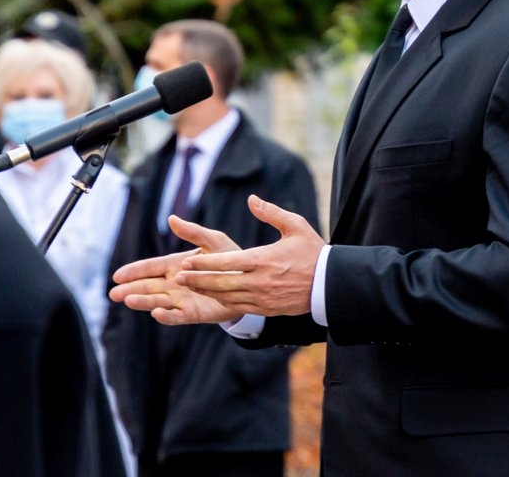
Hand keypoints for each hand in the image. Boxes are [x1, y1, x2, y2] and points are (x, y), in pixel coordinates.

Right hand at [108, 217, 241, 324]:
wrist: (249, 281)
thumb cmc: (230, 258)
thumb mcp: (213, 241)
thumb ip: (193, 232)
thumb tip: (172, 218)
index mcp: (176, 265)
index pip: (150, 267)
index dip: (134, 271)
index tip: (118, 275)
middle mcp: (174, 283)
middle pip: (148, 286)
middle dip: (131, 289)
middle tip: (114, 293)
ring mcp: (181, 299)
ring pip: (157, 301)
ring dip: (144, 301)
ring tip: (129, 300)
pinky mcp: (193, 313)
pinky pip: (176, 316)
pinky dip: (166, 315)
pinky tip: (157, 313)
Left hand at [174, 194, 324, 316]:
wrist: (330, 283)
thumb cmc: (313, 251)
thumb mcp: (296, 226)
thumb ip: (271, 213)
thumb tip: (251, 199)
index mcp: (264, 259)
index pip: (226, 262)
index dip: (204, 262)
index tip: (187, 260)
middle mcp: (260, 280)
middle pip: (221, 282)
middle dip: (197, 279)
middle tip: (178, 277)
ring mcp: (263, 297)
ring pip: (227, 296)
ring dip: (206, 292)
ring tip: (189, 287)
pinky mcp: (267, 309)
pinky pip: (239, 307)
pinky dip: (223, 302)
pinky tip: (213, 297)